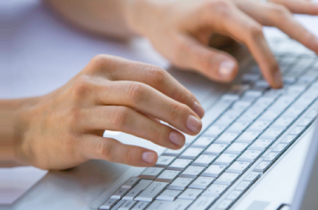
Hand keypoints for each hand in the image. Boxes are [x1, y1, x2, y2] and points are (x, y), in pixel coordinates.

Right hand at [12, 55, 203, 169]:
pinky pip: (108, 145)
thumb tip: (183, 106)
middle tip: (195, 127)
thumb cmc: (79, 106)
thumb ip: (139, 89)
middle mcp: (92, 85)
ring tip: (179, 142)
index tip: (198, 111)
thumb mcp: (105, 85)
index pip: (153, 75)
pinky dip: (133, 152)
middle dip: (175, 111)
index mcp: (106, 67)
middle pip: (142, 94)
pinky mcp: (72, 139)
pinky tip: (152, 158)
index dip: (180, 93)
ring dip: (158, 131)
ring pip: (126, 118)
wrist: (29, 125)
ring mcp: (80, 112)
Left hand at [125, 0, 317, 87]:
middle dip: (300, 32)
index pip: (252, 34)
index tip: (276, 82)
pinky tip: (307, 3)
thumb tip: (233, 72)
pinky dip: (289, 0)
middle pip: (274, 12)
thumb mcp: (178, 48)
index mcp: (219, 9)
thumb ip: (206, 60)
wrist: (155, 7)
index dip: (267, 58)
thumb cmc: (166, 28)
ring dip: (303, 7)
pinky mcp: (241, 0)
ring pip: (277, 0)